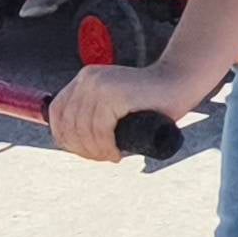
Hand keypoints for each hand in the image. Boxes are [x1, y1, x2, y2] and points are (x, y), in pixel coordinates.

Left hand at [49, 58, 212, 161]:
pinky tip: (117, 152)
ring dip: (96, 151)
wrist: (180, 83)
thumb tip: (72, 145)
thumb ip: (94, 117)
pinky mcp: (114, 94)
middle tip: (103, 157)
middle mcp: (88, 79)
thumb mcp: (114, 106)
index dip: (65, 138)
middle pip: (69, 124)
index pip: (57, 112)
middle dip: (83, 148)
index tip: (84, 152)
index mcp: (84, 79)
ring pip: (84, 130)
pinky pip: (100, 130)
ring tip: (112, 156)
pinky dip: (107, 147)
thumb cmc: (151, 101)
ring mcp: (100, 84)